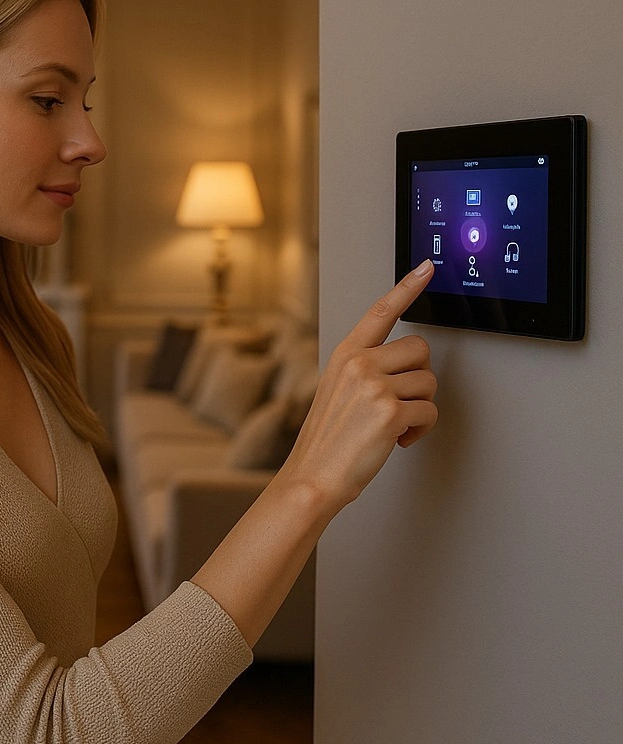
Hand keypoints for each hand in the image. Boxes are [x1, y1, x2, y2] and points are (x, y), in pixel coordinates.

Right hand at [282, 261, 438, 511]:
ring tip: (394, 425)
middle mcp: (359, 364)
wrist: (314, 475)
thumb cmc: (328, 439)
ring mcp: (374, 386)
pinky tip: (397, 439)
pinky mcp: (390, 411)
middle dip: (419, 379)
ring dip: (420, 409)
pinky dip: (420, 430)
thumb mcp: (338, 390)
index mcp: (346, 354)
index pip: (380, 312)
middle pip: (420, 350)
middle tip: (400, 401)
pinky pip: (429, 412)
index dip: (407, 287)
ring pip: (429, 383)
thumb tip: (407, 366)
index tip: (427, 267)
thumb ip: (367, 369)